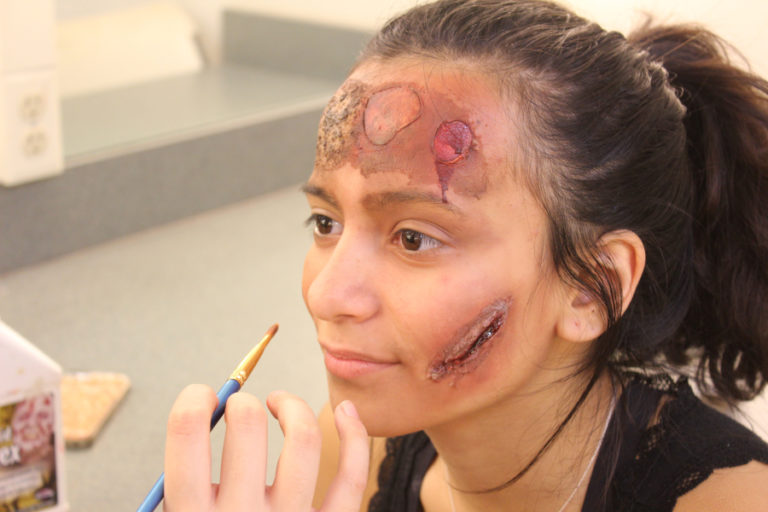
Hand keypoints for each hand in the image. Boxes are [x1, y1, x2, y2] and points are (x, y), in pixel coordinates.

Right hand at [163, 385, 368, 510]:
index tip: (203, 396)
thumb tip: (204, 419)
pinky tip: (344, 411)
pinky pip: (352, 475)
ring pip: (303, 441)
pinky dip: (354, 435)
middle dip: (242, 403)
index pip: (187, 433)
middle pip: (246, 428)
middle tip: (240, 408)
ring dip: (291, 407)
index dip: (194, 400)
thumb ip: (183, 492)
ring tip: (279, 404)